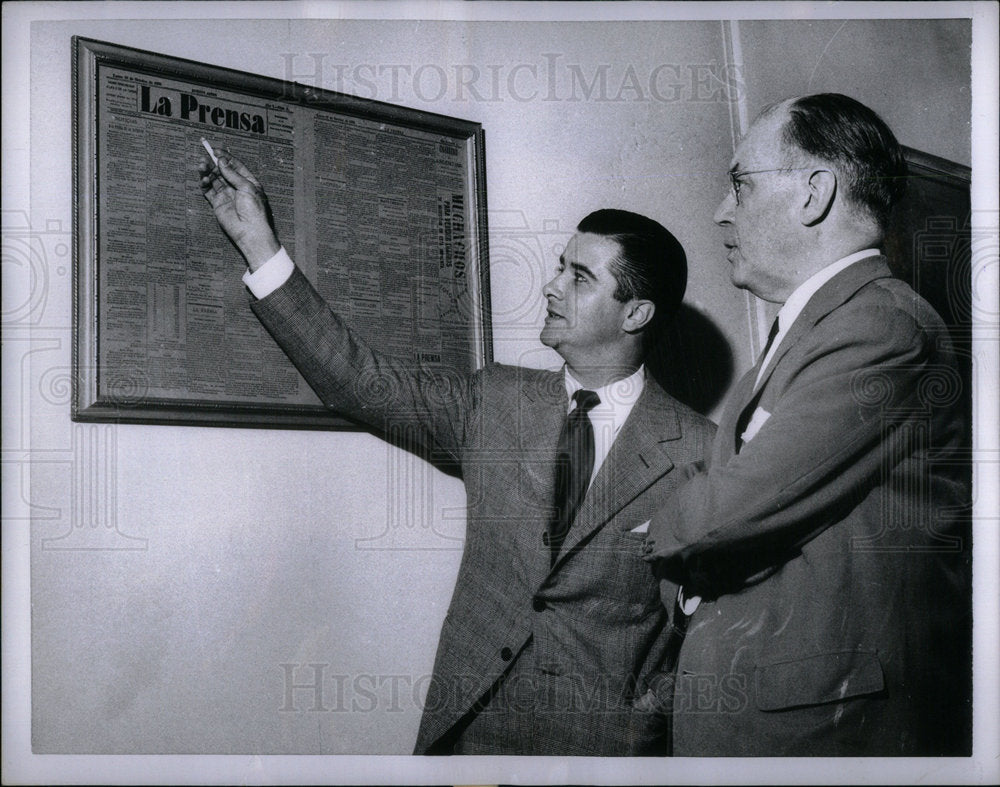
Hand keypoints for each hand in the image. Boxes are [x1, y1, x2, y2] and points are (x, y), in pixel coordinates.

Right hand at [199, 148, 280, 270]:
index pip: (235, 166)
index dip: (225, 157)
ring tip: (201, 165)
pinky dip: (204, 184)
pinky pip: (208, 191)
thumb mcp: (247, 187)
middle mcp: (237, 187)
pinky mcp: (217, 204)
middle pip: (222, 171)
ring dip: (207, 171)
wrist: (250, 231)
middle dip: (213, 163)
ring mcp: (226, 195)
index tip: (215, 150)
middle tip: (205, 156)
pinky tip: (204, 179)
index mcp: (248, 182)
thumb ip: (232, 174)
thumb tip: (221, 161)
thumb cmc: (254, 210)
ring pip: (214, 179)